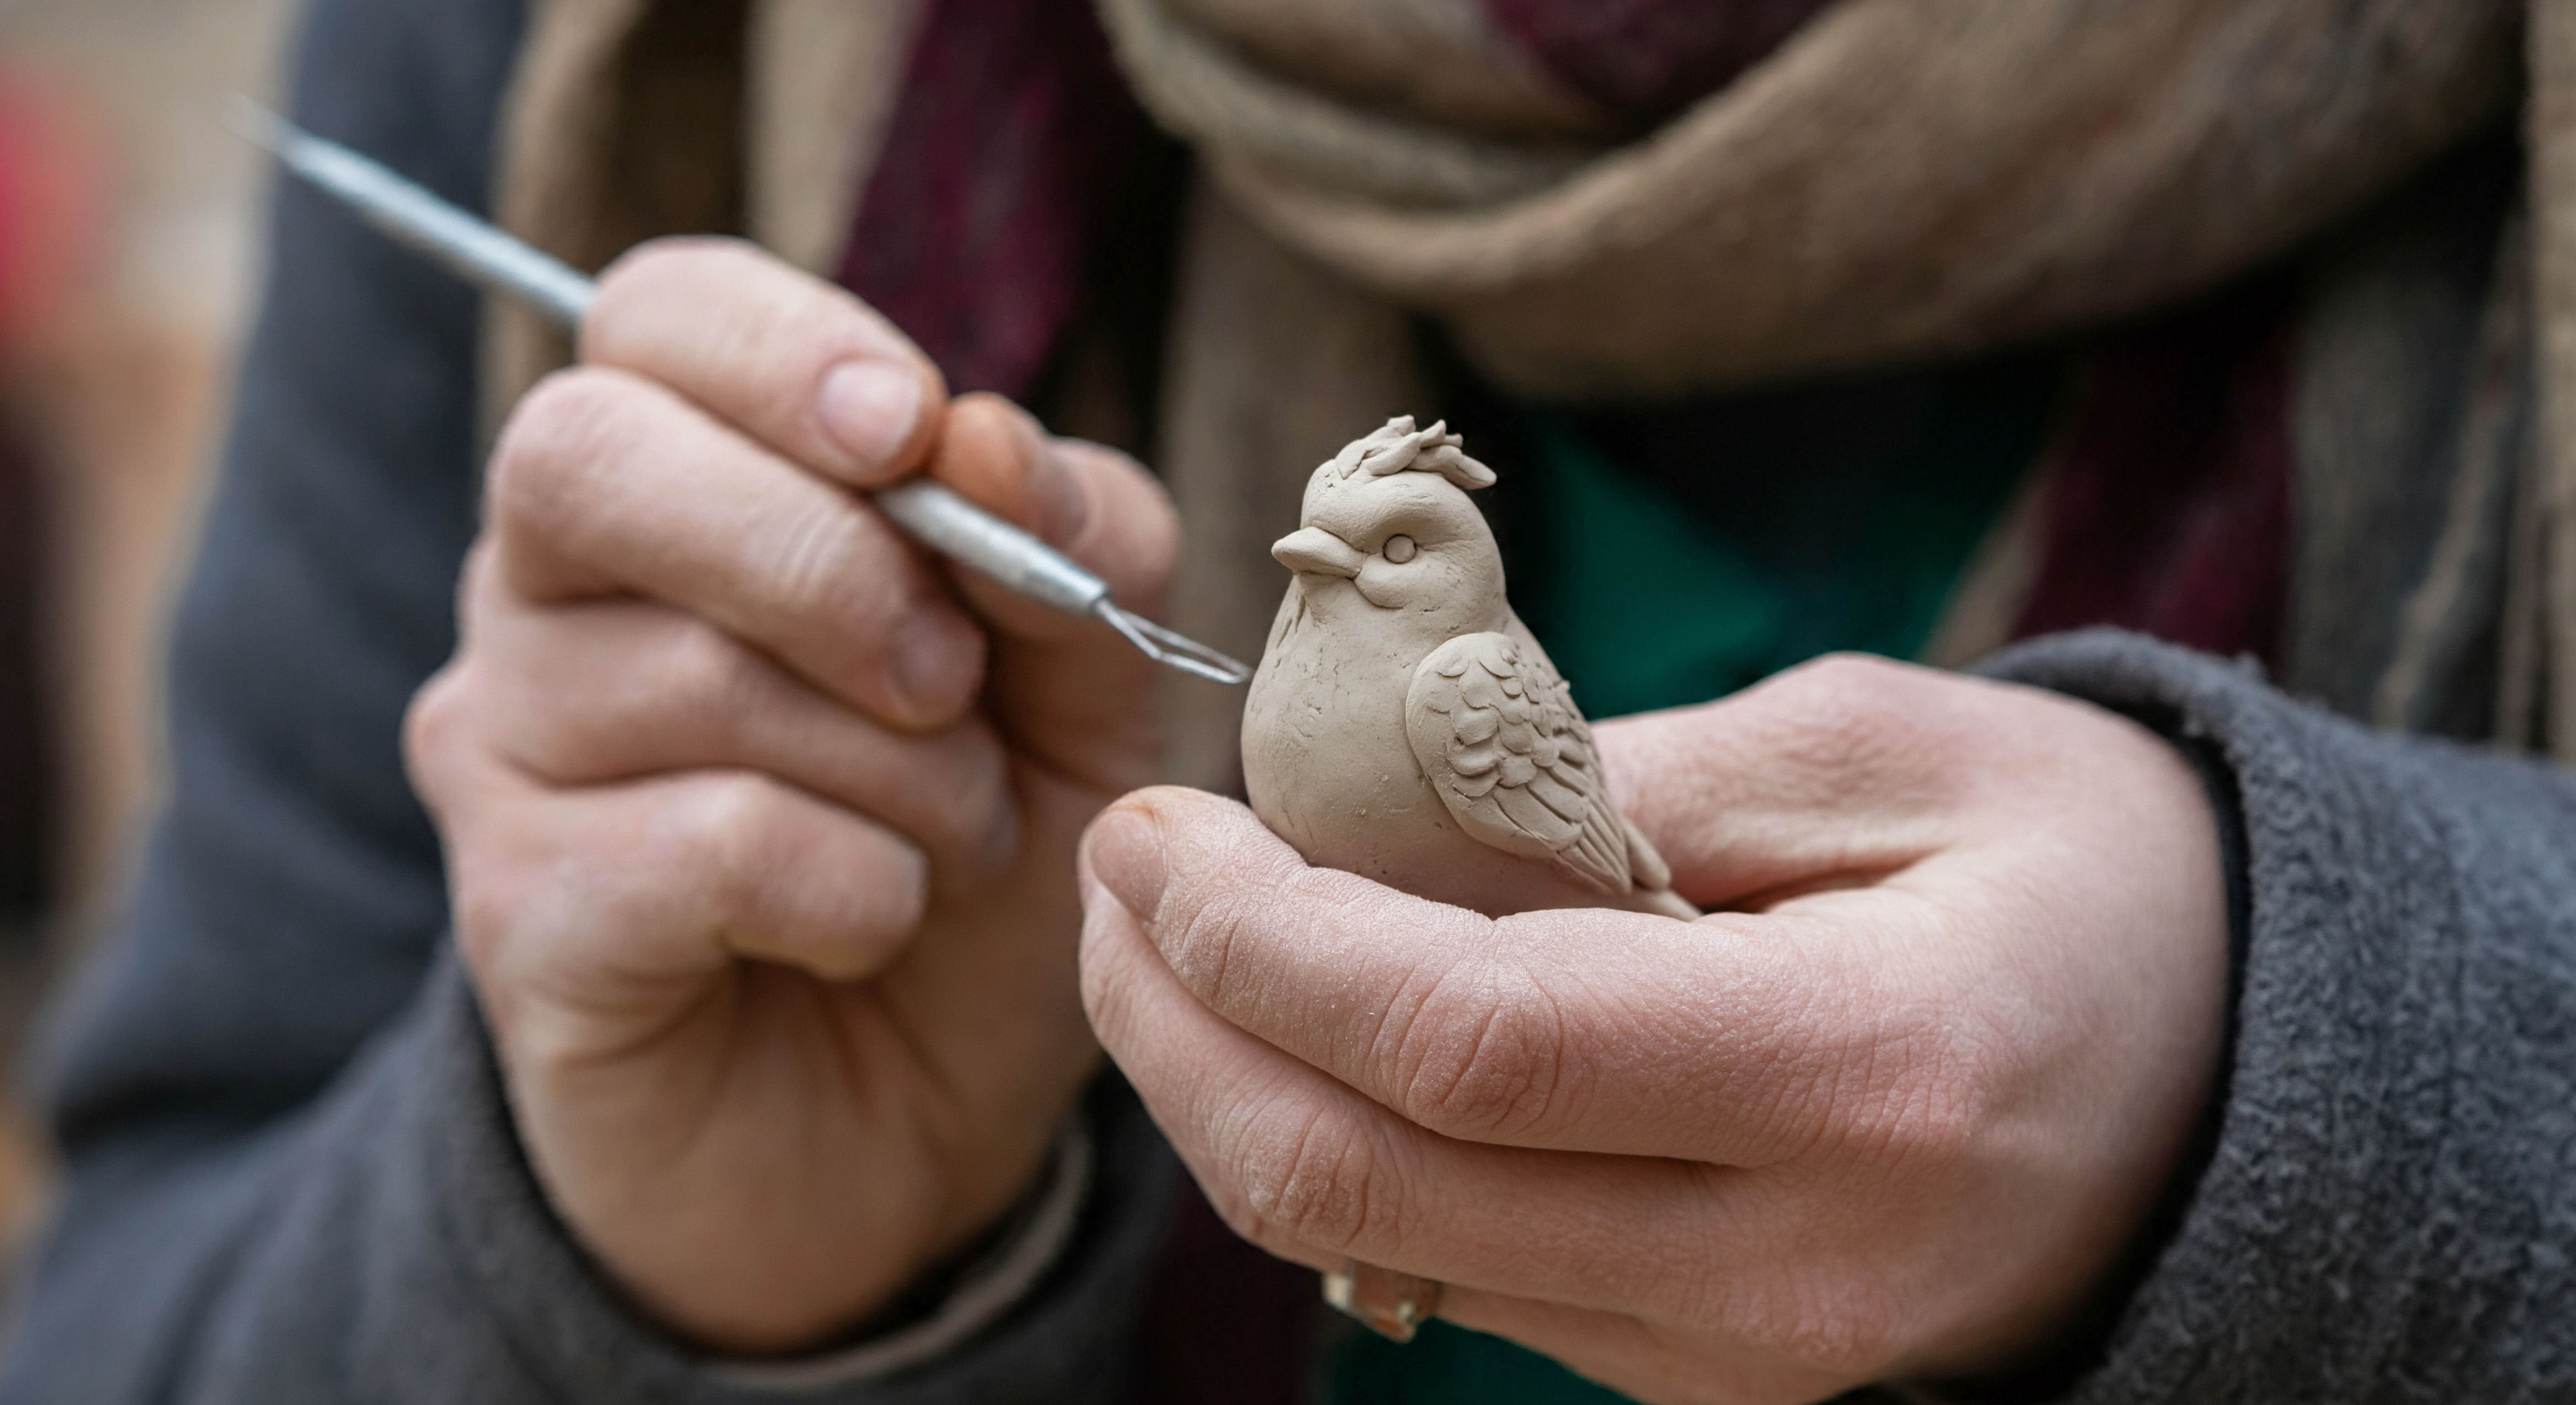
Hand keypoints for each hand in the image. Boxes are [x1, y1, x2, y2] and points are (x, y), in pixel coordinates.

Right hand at [404, 239, 1175, 1351]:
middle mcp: (544, 592)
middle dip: (827, 562)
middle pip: (596, 456)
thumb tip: (984, 433)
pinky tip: (871, 927)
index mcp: (672, 482)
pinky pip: (704, 843)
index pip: (657, 314)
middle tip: (952, 687)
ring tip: (950, 844)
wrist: (905, 1125)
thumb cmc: (974, 866)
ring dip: (897, 772)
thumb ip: (1068, 544)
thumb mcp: (1080, 692)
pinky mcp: (517, 911)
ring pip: (692, 676)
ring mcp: (506, 750)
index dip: (787, 348)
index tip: (912, 431)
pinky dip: (852, 889)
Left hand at [1078, 655, 2228, 1402]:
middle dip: (1178, 1031)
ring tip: (1172, 934)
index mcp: (1860, 1074)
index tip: (1152, 829)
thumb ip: (1630, 781)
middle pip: (1366, 1184)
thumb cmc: (2075, 875)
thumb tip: (1379, 808)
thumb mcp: (1886, 747)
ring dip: (1224, 1089)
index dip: (1261, 939)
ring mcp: (1732, 1352)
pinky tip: (1303, 1025)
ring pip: (1376, 1249)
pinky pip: (1451, 1275)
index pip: (1468, 1040)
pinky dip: (1333, 1146)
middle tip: (1112, 876)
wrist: (2215, 1085)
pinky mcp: (1695, 1373)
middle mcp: (1783, 1262)